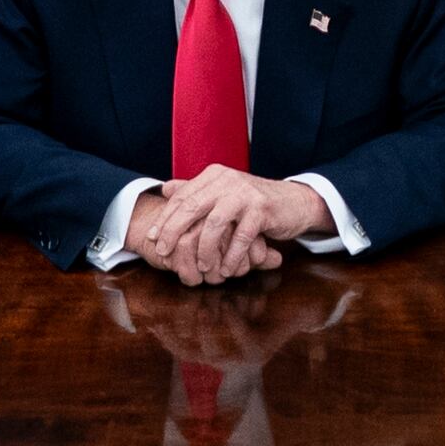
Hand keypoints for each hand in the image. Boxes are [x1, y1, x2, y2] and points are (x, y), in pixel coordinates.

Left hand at [122, 172, 251, 283]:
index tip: (151, 237)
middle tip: (163, 253)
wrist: (294, 202)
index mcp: (214, 175)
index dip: (165, 218)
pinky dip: (232, 256)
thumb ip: (195, 190)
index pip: (182, 196)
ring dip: (205, 249)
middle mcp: (227, 180)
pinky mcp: (262, 209)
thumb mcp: (223, 193)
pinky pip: (241, 237)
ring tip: (201, 268)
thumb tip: (165, 189)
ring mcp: (245, 193)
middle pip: (192, 206)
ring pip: (214, 223)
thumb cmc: (253, 203)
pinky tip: (227, 270)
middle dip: (174, 232)